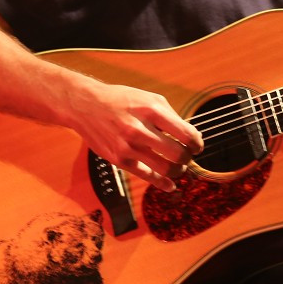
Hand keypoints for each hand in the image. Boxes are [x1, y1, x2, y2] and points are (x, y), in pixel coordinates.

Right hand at [64, 82, 203, 192]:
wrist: (85, 105)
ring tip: (178, 167)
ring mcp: (128, 146)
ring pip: (165, 168)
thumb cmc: (121, 100)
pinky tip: (170, 185)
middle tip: (187, 156)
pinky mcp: (119, 159)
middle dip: (188, 158)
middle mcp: (139, 129)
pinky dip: (163, 184)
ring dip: (178, 171)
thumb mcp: (149, 98)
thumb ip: (171, 116)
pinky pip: (147, 176)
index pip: (185, 133)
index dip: (197, 143)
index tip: (197, 146)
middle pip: (178, 154)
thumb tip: (192, 135)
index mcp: (151, 110)